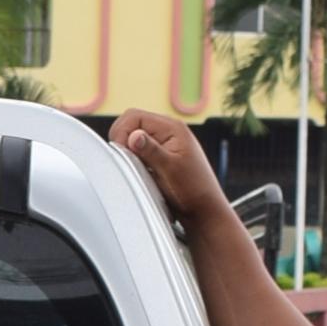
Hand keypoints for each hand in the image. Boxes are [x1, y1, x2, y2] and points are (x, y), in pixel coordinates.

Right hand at [108, 110, 232, 239]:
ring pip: (133, 137)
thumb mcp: (170, 169)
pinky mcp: (159, 154)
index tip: (123, 154)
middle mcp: (167, 131)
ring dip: (128, 150)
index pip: (134, 116)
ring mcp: (163, 142)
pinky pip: (139, 149)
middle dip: (122, 140)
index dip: (122, 133)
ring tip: (137, 168)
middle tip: (127, 161)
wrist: (204, 208)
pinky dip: (134, 158)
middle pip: (131, 123)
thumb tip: (133, 135)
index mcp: (172, 128)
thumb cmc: (193, 190)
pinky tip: (141, 171)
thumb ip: (150, 150)